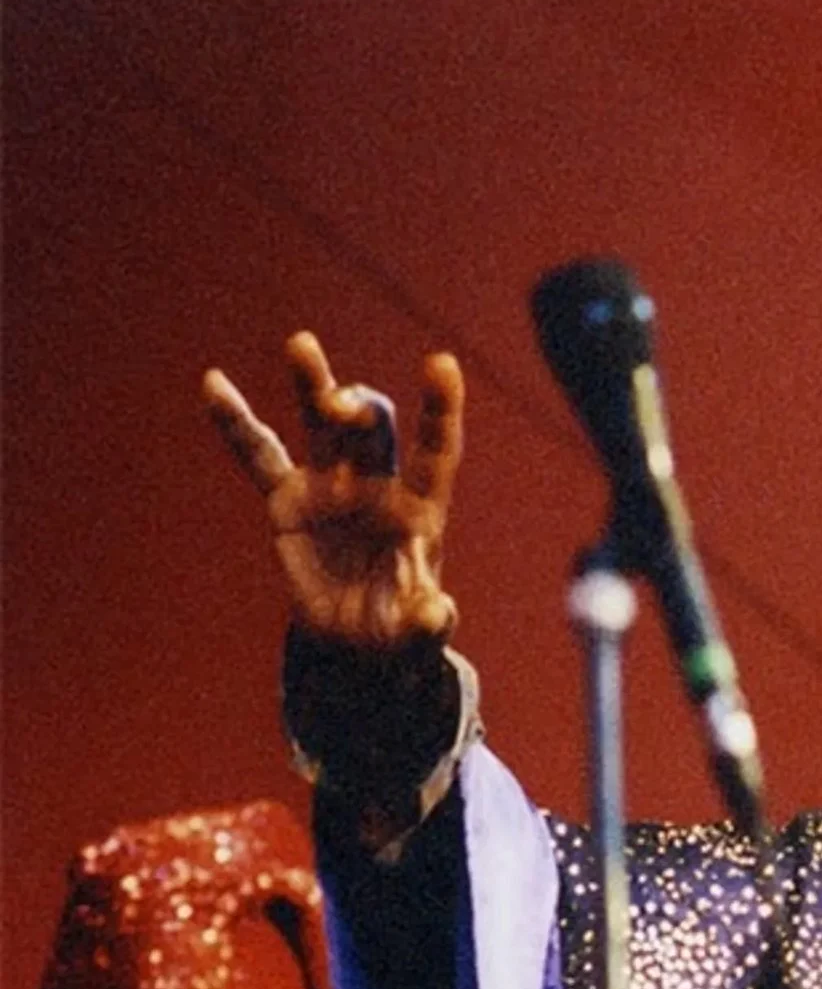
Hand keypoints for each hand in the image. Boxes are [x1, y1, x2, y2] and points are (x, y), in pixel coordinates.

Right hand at [206, 332, 464, 647]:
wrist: (353, 642)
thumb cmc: (398, 631)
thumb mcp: (416, 636)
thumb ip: (427, 623)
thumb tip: (438, 616)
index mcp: (420, 511)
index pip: (436, 451)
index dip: (440, 409)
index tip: (441, 362)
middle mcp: (378, 486)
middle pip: (374, 431)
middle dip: (360, 411)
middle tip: (342, 410)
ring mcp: (331, 487)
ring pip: (323, 426)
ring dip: (313, 385)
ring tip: (302, 345)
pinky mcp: (288, 500)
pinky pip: (260, 456)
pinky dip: (236, 423)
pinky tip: (213, 384)